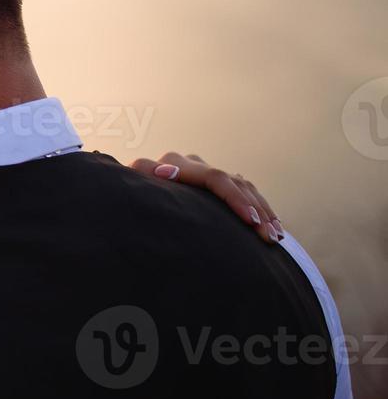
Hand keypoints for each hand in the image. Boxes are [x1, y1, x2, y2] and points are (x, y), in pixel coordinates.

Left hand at [131, 151, 283, 243]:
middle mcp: (187, 163)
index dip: (234, 198)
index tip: (249, 221)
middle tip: (268, 235)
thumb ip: (143, 177)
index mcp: (170, 165)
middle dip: (253, 209)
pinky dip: (259, 209)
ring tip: (275, 236)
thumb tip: (163, 171)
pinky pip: (243, 190)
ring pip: (242, 185)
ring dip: (261, 210)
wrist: (123, 202)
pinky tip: (273, 227)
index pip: (214, 177)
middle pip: (232, 182)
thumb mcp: (130, 192)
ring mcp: (202, 170)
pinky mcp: (211, 181)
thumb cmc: (125, 204)